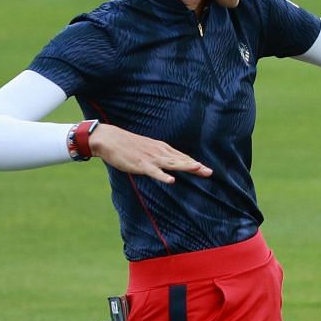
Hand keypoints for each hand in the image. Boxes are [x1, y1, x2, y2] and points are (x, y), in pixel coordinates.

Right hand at [89, 124, 211, 183]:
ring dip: (185, 166)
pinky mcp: (140, 165)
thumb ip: (160, 155)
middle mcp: (159, 152)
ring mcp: (151, 159)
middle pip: (181, 160)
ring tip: (198, 169)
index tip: (207, 170)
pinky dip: (162, 176)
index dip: (195, 164)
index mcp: (162, 149)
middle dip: (195, 166)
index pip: (182, 157)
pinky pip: (153, 172)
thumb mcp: (148, 148)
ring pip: (171, 164)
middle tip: (210, 172)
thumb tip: (171, 160)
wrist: (109, 139)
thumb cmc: (128, 145)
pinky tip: (171, 180)